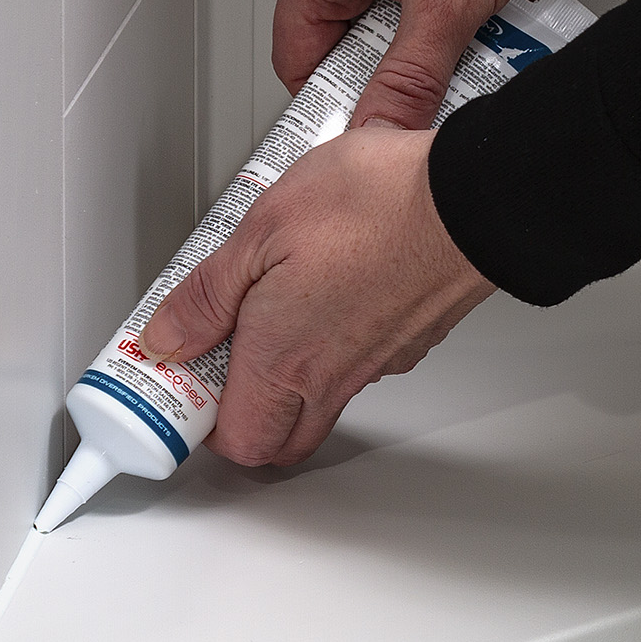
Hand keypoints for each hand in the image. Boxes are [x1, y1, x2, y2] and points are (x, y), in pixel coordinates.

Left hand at [136, 125, 492, 466]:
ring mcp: (376, 364)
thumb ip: (208, 294)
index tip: (178, 380)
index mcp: (284, 358)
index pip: (232, 440)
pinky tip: (325, 296)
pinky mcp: (408, 343)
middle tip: (215, 363)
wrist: (471, 199)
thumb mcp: (263, 228)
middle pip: (276, 442)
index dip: (195, 422)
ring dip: (284, 384)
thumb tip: (169, 336)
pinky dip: (331, 351)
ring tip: (266, 319)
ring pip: (318, 406)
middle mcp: (332, 375)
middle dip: (238, 419)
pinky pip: (357, 370)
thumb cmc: (379, 205)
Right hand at [275, 0, 608, 127]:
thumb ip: (410, 77)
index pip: (297, 57)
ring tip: (469, 40)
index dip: (331, 103)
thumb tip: (378, 129)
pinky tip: (481, 13)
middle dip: (392, 71)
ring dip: (425, 41)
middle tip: (436, 88)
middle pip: (343, 39)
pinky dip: (443, 11)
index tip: (371, 136)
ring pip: (385, 17)